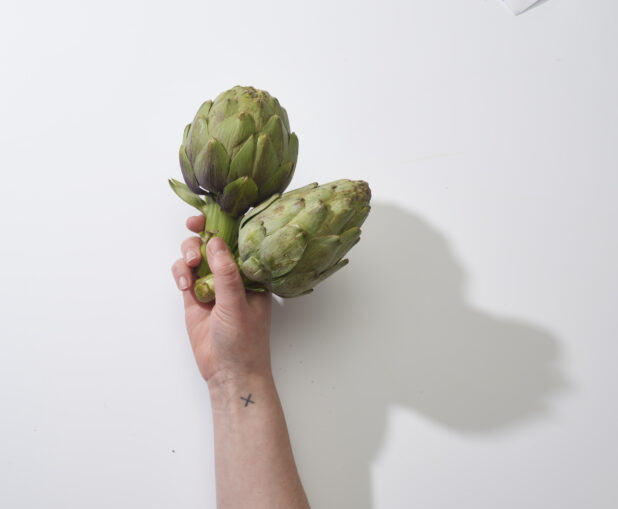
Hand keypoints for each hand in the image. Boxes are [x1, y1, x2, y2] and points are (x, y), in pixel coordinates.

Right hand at [171, 215, 272, 385]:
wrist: (228, 373)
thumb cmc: (244, 341)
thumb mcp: (237, 304)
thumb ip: (226, 273)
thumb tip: (215, 241)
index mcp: (252, 273)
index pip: (240, 240)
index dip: (226, 223)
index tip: (212, 213)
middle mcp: (232, 275)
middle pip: (214, 242)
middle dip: (202, 232)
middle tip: (194, 227)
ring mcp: (212, 285)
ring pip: (196, 255)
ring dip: (189, 253)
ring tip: (191, 267)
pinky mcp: (194, 297)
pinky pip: (184, 274)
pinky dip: (180, 273)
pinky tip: (184, 285)